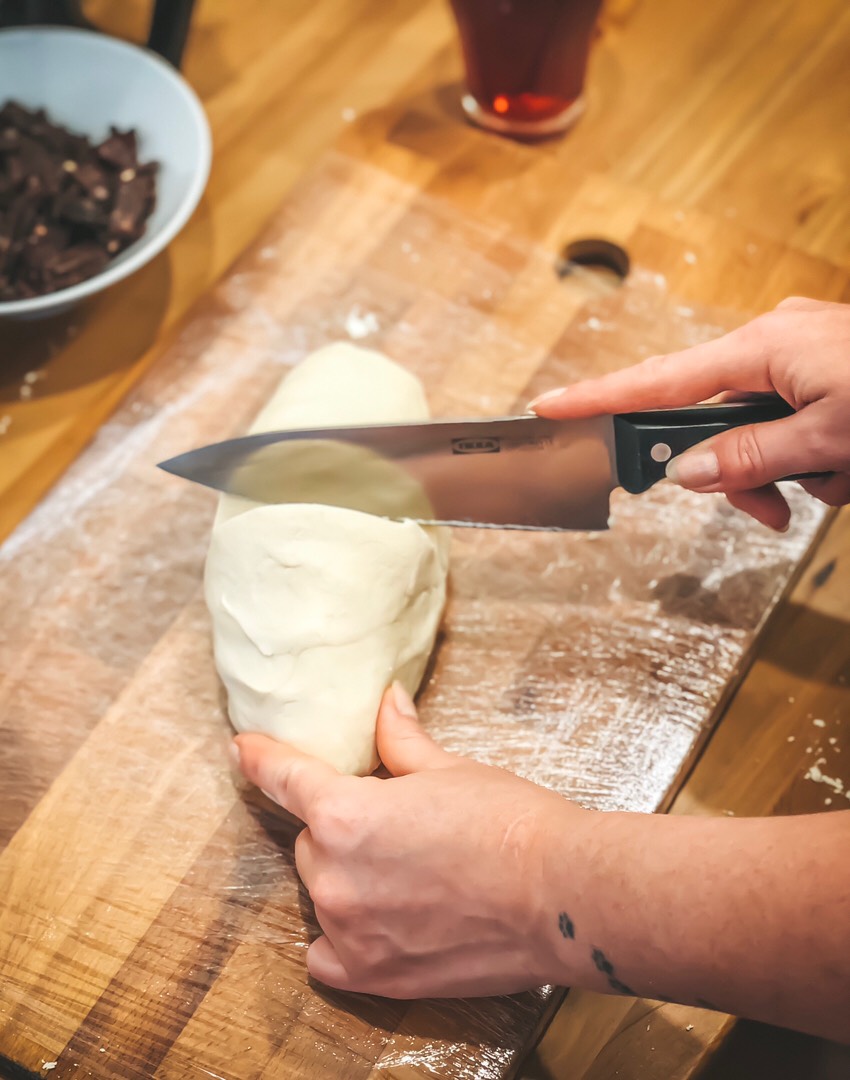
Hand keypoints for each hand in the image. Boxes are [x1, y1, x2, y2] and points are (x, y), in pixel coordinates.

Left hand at [232, 683, 579, 997]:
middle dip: (339, 829)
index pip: (283, 777)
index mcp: (345, 814)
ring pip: (323, 893)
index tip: (243, 749)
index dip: (259, 758)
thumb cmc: (510, 824)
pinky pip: (326, 958)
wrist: (561, 892)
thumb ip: (401, 740)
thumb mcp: (449, 768)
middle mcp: (334, 875)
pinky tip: (373, 926)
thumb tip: (386, 702)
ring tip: (408, 874)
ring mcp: (349, 931)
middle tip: (393, 826)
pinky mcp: (374, 976)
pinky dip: (341, 942)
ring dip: (348, 879)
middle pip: (311, 842)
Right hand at [530, 297, 849, 530]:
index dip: (603, 398)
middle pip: (711, 417)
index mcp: (763, 347)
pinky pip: (792, 424)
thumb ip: (749, 458)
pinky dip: (812, 459)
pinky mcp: (827, 373)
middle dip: (737, 472)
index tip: (553, 407)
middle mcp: (774, 343)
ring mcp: (803, 356)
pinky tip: (846, 470)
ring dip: (785, 473)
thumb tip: (690, 472)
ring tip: (833, 487)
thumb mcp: (829, 441)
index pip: (660, 378)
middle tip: (769, 511)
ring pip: (756, 431)